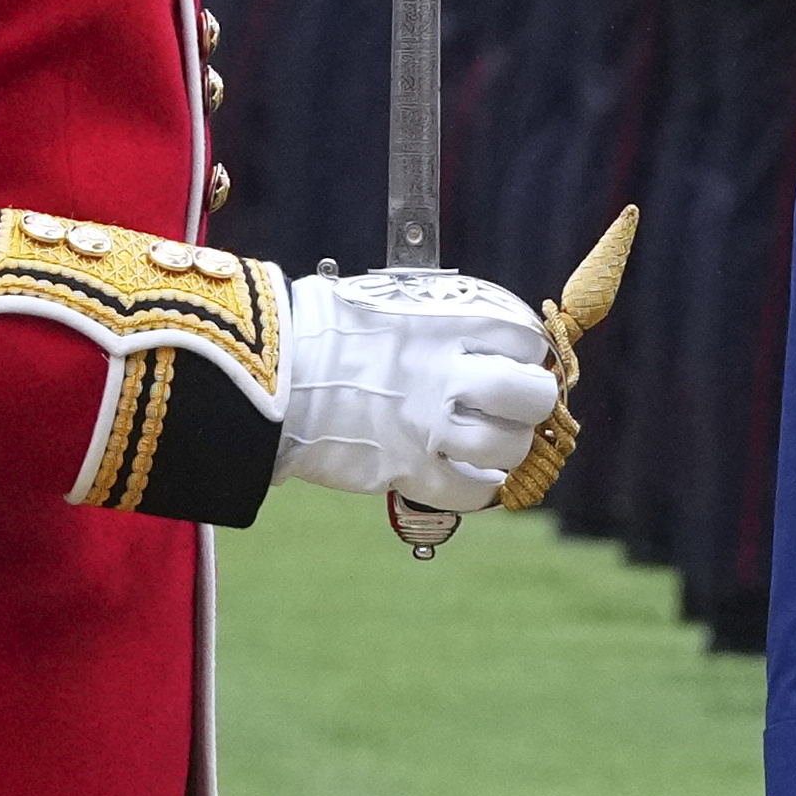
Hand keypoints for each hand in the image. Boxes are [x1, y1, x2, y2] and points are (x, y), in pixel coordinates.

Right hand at [279, 265, 565, 514]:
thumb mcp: (385, 304)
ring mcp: (427, 423)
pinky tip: (470, 477)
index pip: (524, 337)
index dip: (527, 352)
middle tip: (516, 404)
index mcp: (442, 322)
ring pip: (506, 448)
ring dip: (505, 448)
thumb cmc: (316, 330)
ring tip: (487, 441)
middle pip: (530, 396)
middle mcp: (444, 372)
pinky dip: (478, 489)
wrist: (264, 372)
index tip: (517, 358)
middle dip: (532, 402)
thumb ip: (436, 322)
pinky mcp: (406, 468)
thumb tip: (476, 341)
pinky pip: (470, 492)